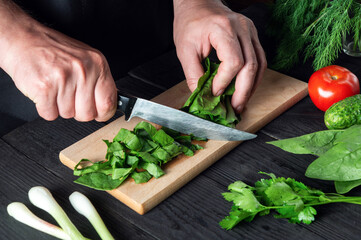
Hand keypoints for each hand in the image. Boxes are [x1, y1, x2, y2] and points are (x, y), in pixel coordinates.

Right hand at [0, 4, 116, 121]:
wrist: (23, 39)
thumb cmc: (54, 50)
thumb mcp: (86, 59)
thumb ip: (99, 81)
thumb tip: (109, 105)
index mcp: (97, 64)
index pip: (109, 102)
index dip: (103, 113)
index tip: (99, 113)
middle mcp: (83, 70)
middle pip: (88, 114)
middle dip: (78, 111)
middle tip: (69, 96)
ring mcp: (63, 79)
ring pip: (68, 114)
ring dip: (60, 107)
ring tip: (55, 89)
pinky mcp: (44, 88)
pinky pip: (50, 114)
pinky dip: (46, 108)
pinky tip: (45, 92)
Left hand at [173, 0, 266, 112]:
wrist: (198, 4)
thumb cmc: (190, 23)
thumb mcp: (185, 49)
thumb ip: (194, 74)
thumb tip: (203, 96)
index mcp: (223, 28)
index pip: (233, 61)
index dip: (225, 82)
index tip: (215, 93)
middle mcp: (242, 28)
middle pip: (251, 65)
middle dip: (243, 91)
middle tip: (235, 107)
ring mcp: (250, 31)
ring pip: (260, 64)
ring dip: (251, 87)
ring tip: (241, 102)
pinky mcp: (252, 35)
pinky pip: (260, 59)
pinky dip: (254, 77)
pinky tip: (246, 88)